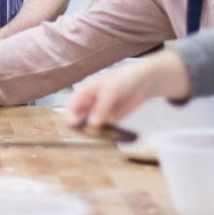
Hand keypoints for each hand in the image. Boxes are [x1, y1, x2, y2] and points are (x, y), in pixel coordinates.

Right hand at [64, 51, 191, 130]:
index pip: (71, 106)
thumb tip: (93, 124)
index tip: (75, 125)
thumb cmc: (124, 79)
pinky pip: (103, 129)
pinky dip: (104, 134)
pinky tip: (111, 135)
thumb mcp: (111, 90)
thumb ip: (102, 107)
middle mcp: (89, 103)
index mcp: (84, 92)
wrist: (143, 82)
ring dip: (93, 133)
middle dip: (82, 128)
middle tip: (91, 133)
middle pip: (78, 119)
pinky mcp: (109, 120)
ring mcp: (98, 112)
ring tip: (103, 135)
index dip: (70, 116)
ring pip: (90, 126)